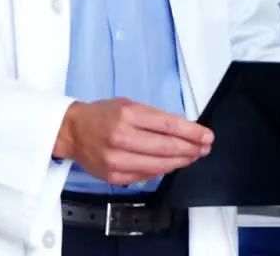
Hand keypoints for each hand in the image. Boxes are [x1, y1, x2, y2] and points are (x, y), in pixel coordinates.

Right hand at [53, 98, 212, 185]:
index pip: (169, 125)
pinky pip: (146, 176)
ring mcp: (117, 159)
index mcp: (128, 115)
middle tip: (204, 148)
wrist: (72, 131)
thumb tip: (182, 130)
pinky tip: (171, 165)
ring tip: (193, 156)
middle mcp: (122, 137)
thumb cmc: (102, 115)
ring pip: (159, 165)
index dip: (192, 132)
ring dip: (180, 162)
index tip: (207, 135)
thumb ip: (154, 117)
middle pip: (167, 147)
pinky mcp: (114, 175)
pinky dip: (161, 171)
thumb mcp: (129, 104)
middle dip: (191, 149)